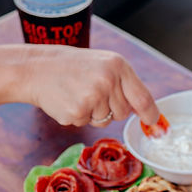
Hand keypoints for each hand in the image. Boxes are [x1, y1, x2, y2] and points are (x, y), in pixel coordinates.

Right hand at [22, 46, 158, 126]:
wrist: (36, 68)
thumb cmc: (73, 68)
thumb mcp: (103, 65)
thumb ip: (125, 85)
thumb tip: (147, 113)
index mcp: (118, 66)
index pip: (143, 97)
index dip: (151, 115)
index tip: (156, 125)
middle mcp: (108, 80)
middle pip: (124, 113)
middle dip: (110, 109)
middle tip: (90, 91)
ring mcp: (92, 97)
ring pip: (105, 121)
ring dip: (92, 113)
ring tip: (77, 94)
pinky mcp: (77, 112)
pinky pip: (86, 124)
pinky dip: (77, 117)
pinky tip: (67, 100)